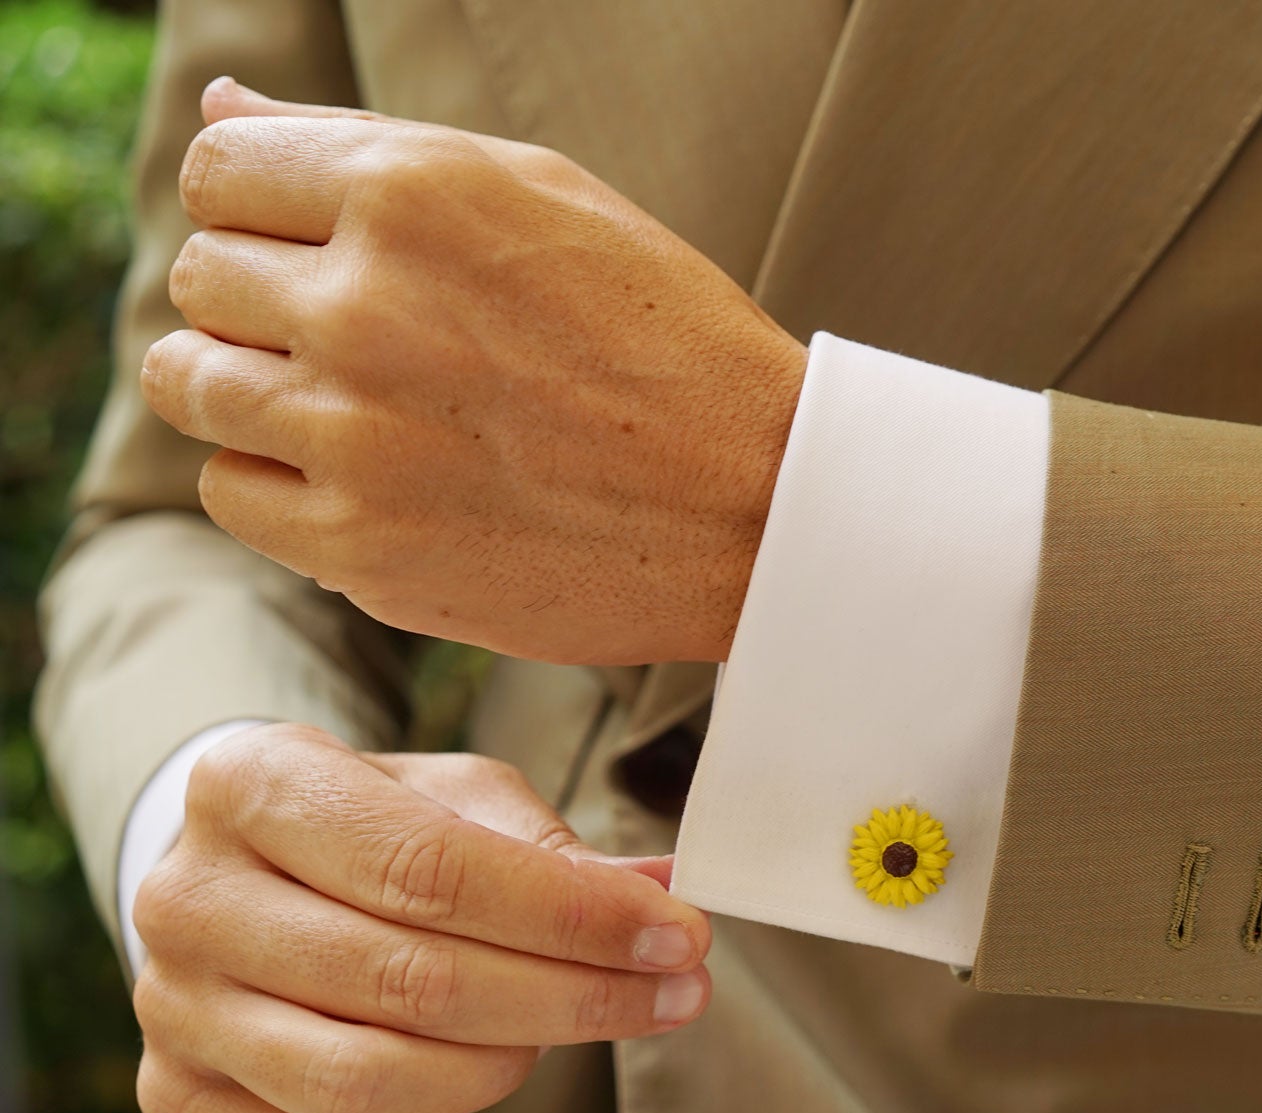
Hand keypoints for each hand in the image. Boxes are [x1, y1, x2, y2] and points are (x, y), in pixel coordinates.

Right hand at [130, 723, 711, 1112]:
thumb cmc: (370, 827)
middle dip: (573, 996)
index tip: (677, 935)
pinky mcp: (177, 1095)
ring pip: (369, 1078)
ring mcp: (173, 1004)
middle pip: (411, 979)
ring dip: (506, 1065)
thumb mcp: (458, 798)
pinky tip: (482, 1077)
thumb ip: (556, 850)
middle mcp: (189, 895)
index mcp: (255, 783)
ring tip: (566, 1031)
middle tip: (673, 992)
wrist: (247, 874)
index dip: (571, 916)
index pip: (433, 868)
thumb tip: (669, 891)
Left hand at [142, 78, 806, 664]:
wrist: (759, 505)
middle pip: (200, 279)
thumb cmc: (663, 338)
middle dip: (263, 300)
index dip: (263, 210)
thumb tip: (219, 104)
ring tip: (354, 407)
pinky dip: (280, 483)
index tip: (323, 253)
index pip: (216, 172)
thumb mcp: (542, 194)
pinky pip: (231, 492)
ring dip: (252, 388)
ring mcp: (354, 435)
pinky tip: (368, 477)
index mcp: (410, 193)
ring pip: (189, 384)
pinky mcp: (359, 546)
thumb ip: (366, 145)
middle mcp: (364, 306)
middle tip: (364, 340)